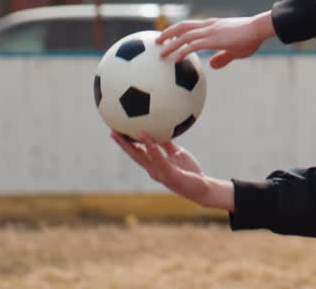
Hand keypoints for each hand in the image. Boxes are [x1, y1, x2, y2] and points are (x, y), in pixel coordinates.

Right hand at [112, 132, 233, 210]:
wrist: (202, 187)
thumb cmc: (189, 171)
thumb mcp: (177, 153)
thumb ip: (168, 144)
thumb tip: (161, 127)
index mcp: (154, 165)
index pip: (137, 152)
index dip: (127, 143)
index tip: (118, 131)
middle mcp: (153, 170)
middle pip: (134, 155)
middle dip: (122, 144)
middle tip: (112, 131)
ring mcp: (160, 173)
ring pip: (141, 158)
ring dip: (130, 145)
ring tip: (122, 134)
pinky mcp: (170, 175)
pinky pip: (160, 159)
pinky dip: (152, 149)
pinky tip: (147, 139)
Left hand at [157, 12, 273, 68]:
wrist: (259, 28)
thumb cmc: (251, 38)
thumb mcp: (235, 50)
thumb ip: (223, 57)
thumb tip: (212, 66)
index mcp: (213, 25)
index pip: (191, 25)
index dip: (178, 29)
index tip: (168, 36)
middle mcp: (208, 25)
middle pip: (182, 26)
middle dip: (168, 32)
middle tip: (157, 40)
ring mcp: (209, 31)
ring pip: (183, 35)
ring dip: (169, 43)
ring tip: (159, 51)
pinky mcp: (212, 39)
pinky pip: (191, 45)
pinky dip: (181, 52)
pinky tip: (175, 60)